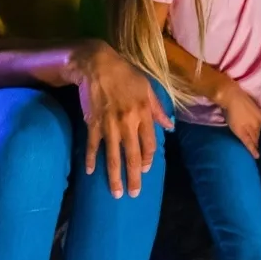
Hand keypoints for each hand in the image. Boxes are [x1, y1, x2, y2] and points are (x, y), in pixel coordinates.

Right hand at [72, 42, 172, 198]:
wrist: (97, 65)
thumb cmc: (125, 74)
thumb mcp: (147, 88)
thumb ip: (158, 109)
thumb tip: (170, 126)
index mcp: (143, 113)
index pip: (149, 144)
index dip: (148, 160)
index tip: (146, 170)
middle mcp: (127, 122)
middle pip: (132, 155)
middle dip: (134, 177)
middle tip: (134, 194)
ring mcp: (109, 125)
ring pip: (113, 156)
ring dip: (114, 176)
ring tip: (116, 193)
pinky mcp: (93, 123)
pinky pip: (92, 145)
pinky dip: (91, 159)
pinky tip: (91, 172)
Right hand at [214, 77, 260, 158]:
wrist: (231, 96)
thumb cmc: (237, 97)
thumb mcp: (247, 106)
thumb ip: (249, 114)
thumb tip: (247, 118)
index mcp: (260, 116)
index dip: (260, 136)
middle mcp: (258, 122)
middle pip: (260, 135)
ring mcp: (251, 128)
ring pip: (256, 139)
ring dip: (257, 146)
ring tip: (259, 156)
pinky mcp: (243, 132)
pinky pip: (249, 142)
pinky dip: (253, 150)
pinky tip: (256, 156)